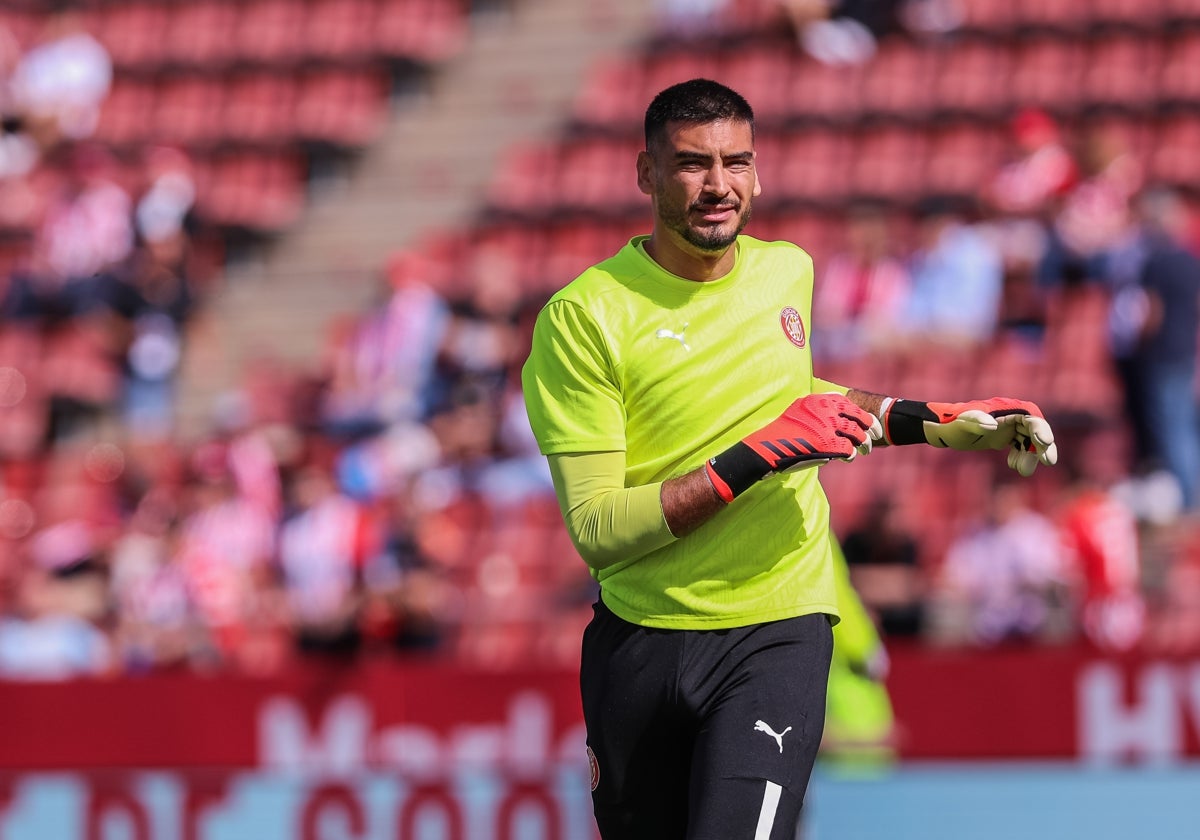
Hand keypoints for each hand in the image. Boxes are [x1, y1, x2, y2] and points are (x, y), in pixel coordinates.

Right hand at [706, 393, 879, 501]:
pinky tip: (848, 458)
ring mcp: (827, 427)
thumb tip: (836, 415)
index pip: (847, 403)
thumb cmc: (780, 433)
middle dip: (870, 426)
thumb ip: (817, 410)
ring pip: (857, 434)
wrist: (766, 448)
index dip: (861, 413)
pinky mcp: (827, 445)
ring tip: (865, 450)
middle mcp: (825, 411)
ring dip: (864, 443)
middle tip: (876, 435)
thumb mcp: (798, 411)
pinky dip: (850, 454)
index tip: (868, 421)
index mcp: (818, 400)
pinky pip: (848, 449)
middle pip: (857, 416)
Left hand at [883, 397, 1057, 476]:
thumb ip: (975, 421)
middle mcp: (1006, 416)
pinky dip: (1020, 455)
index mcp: (1002, 408)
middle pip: (1034, 428)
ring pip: (1027, 440)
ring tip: (1024, 471)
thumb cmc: (949, 425)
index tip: (1044, 442)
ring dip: (1031, 454)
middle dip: (1042, 445)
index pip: (1029, 415)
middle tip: (1048, 461)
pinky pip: (1018, 445)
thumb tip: (992, 425)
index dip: (1040, 427)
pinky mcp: (999, 437)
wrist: (938, 430)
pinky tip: (1014, 465)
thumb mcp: (961, 425)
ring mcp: (1004, 426)